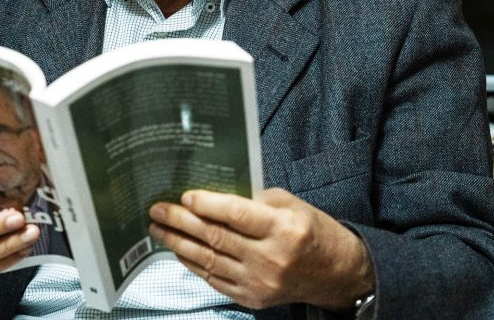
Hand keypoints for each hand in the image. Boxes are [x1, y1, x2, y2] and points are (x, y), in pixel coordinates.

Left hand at [148, 188, 373, 309]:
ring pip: (209, 260)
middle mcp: (271, 258)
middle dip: (181, 222)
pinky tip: (178, 250)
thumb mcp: (291, 205)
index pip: (236, 214)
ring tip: (158, 229)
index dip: (207, 204)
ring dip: (178, 244)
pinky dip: (193, 264)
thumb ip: (254, 200)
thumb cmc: (312, 231)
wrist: (336, 274)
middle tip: (157, 210)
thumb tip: (214, 194)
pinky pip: (214, 279)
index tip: (183, 195)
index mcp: (283, 229)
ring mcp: (260, 282)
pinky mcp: (253, 299)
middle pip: (216, 237)